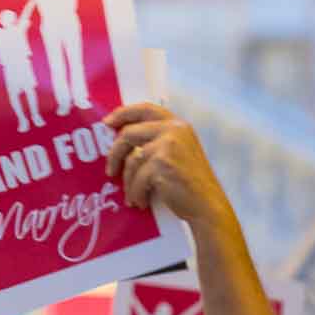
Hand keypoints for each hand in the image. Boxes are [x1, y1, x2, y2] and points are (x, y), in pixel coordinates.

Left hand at [103, 104, 229, 225]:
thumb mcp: (180, 153)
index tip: (107, 122)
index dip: (124, 113)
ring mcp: (167, 146)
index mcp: (178, 125)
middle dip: (115, 154)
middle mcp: (173, 130)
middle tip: (110, 171)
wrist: (207, 205)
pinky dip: (136, 193)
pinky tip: (141, 202)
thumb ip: (160, 142)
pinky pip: (137, 178)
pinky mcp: (161, 165)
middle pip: (129, 134)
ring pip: (132, 161)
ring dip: (128, 182)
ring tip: (131, 196)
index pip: (146, 109)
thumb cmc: (191, 185)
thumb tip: (125, 143)